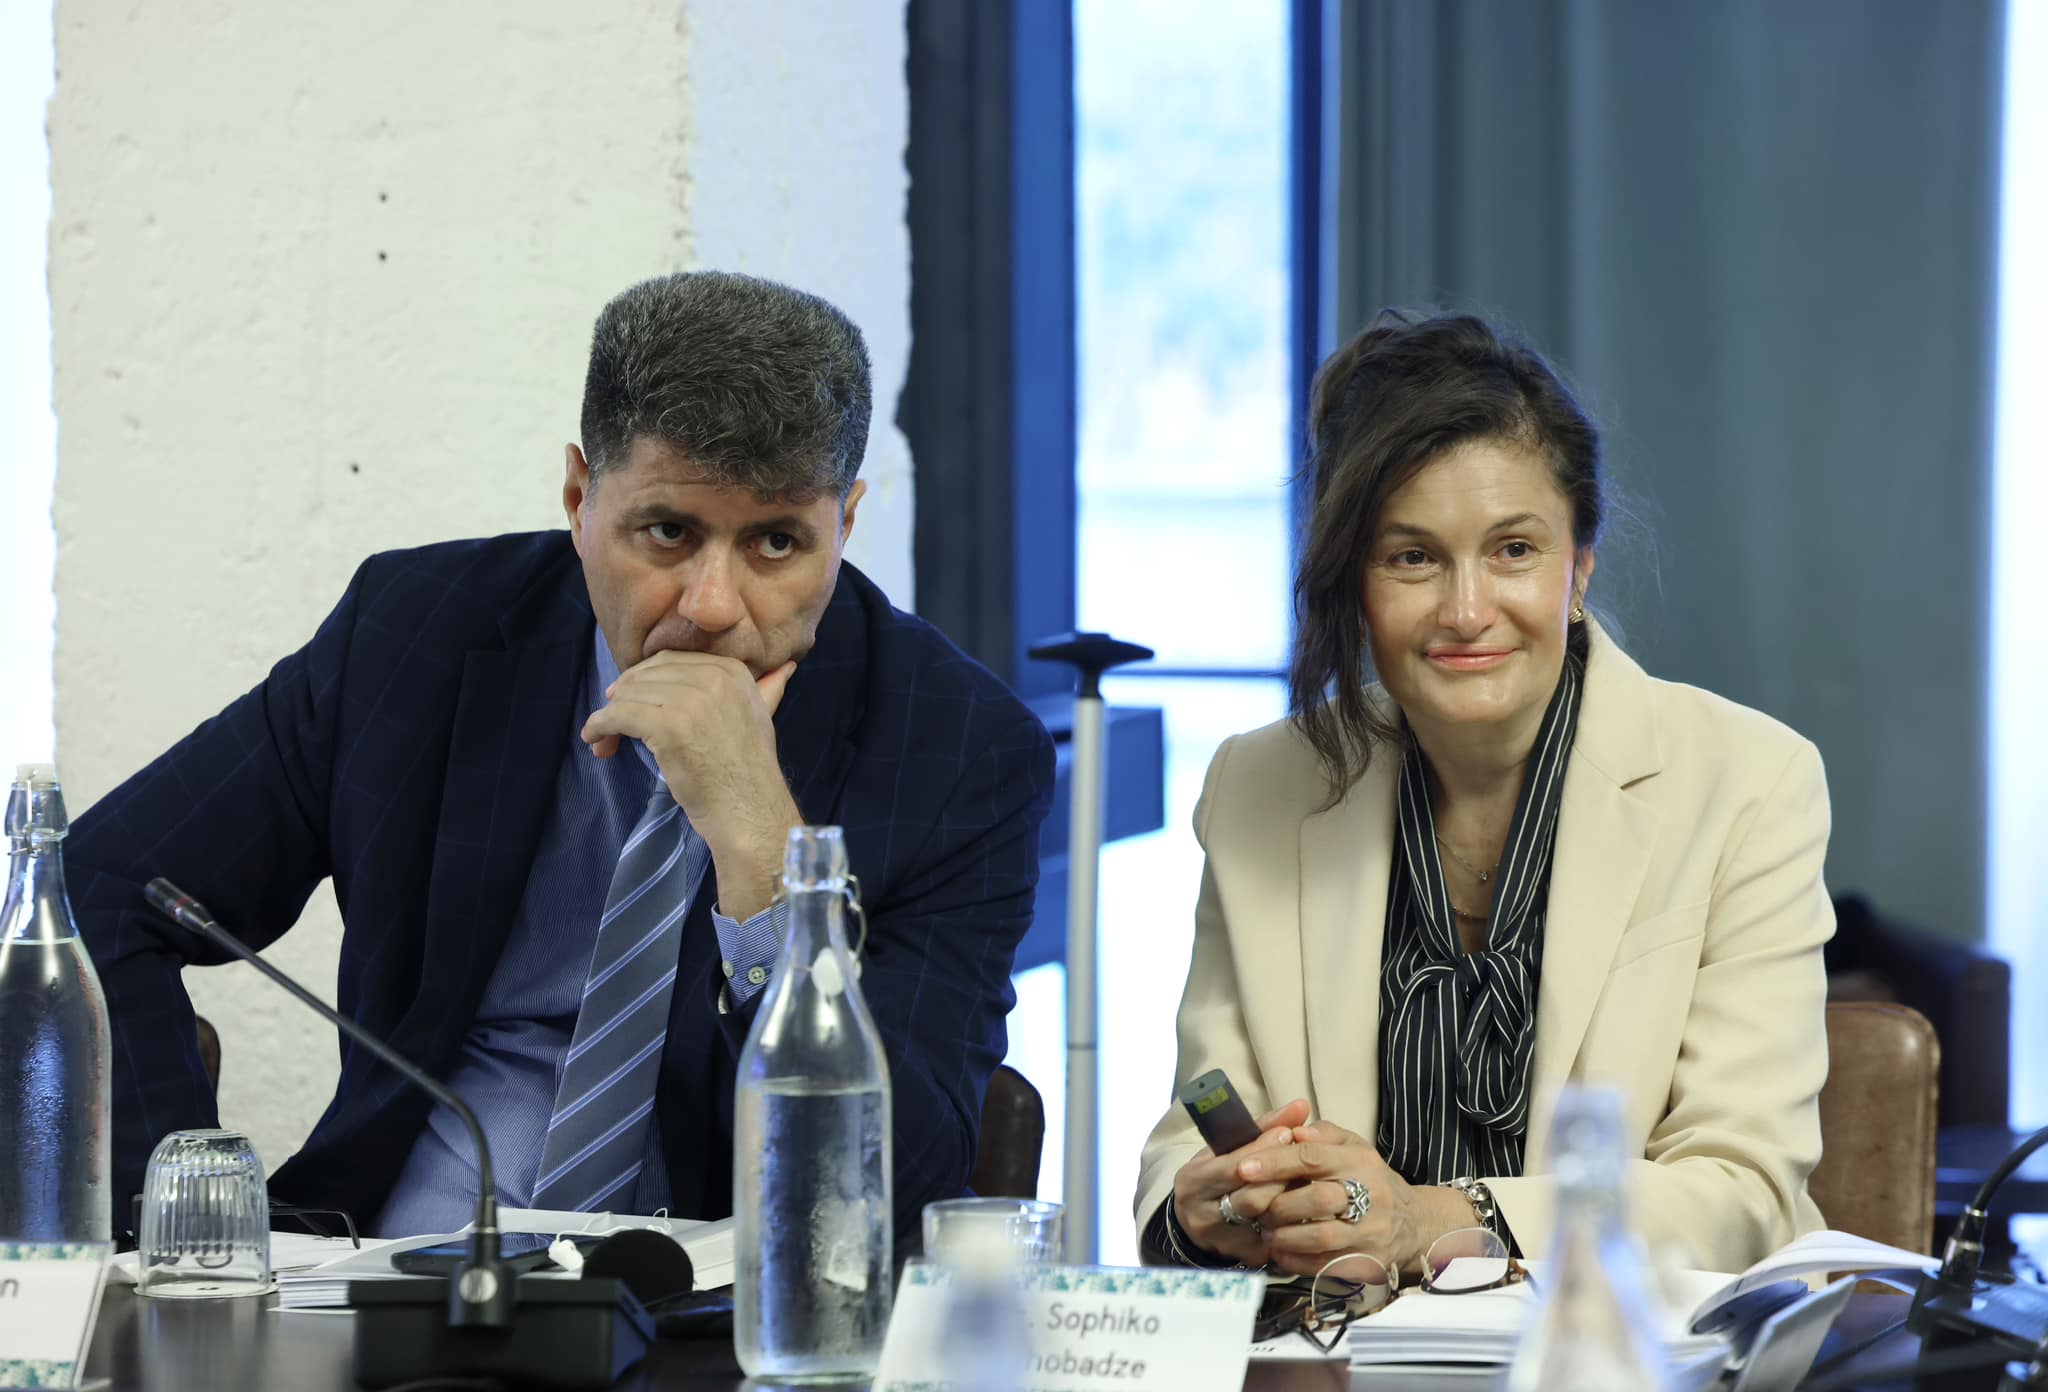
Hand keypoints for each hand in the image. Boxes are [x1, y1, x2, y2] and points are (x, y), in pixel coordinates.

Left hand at [581, 652, 800, 918]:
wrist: (749, 810)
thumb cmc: (749, 772)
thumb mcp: (762, 717)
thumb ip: (767, 688)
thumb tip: (786, 666)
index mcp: (733, 671)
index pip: (671, 661)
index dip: (645, 678)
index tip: (630, 698)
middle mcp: (713, 678)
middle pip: (646, 675)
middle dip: (623, 695)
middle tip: (611, 720)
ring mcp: (690, 700)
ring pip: (629, 694)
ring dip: (608, 716)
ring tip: (603, 738)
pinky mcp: (668, 725)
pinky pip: (618, 716)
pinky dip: (599, 726)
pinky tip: (595, 740)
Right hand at [1168, 1100, 1311, 1265]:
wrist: (1195, 1218)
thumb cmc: (1218, 1173)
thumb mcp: (1228, 1148)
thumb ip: (1264, 1126)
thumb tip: (1301, 1105)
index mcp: (1193, 1179)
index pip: (1233, 1166)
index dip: (1263, 1150)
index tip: (1288, 1134)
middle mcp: (1201, 1213)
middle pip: (1251, 1197)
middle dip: (1282, 1179)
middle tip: (1306, 1164)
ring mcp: (1219, 1239)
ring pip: (1265, 1221)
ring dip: (1290, 1201)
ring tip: (1307, 1185)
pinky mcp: (1239, 1257)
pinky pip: (1273, 1241)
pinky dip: (1291, 1224)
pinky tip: (1303, 1211)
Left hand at [1238, 1121, 1476, 1279]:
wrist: (1412, 1223)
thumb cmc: (1370, 1179)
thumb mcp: (1353, 1147)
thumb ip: (1323, 1134)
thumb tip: (1293, 1131)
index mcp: (1361, 1160)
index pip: (1312, 1158)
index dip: (1275, 1163)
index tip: (1243, 1168)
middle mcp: (1371, 1195)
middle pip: (1316, 1199)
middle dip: (1277, 1204)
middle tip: (1253, 1207)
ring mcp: (1372, 1232)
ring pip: (1320, 1237)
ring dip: (1284, 1235)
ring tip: (1265, 1231)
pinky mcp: (1369, 1262)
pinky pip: (1325, 1266)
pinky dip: (1296, 1261)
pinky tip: (1280, 1252)